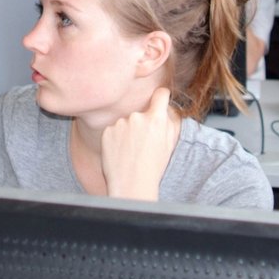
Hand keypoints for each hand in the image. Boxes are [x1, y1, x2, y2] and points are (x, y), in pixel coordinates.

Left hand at [100, 86, 179, 200]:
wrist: (132, 184)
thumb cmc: (153, 167)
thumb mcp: (170, 144)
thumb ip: (171, 121)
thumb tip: (167, 106)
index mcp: (156, 119)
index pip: (160, 94)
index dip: (162, 97)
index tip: (160, 99)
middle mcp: (137, 117)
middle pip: (141, 112)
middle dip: (143, 123)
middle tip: (143, 144)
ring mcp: (120, 124)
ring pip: (126, 122)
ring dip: (128, 131)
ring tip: (131, 151)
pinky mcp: (107, 131)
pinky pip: (114, 130)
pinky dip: (117, 138)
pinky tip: (121, 152)